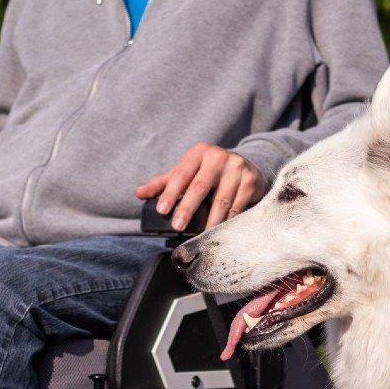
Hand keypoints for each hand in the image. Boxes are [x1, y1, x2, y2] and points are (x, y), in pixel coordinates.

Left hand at [134, 142, 264, 230]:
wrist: (247, 165)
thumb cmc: (210, 171)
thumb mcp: (188, 172)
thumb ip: (164, 183)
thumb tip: (138, 193)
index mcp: (199, 152)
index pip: (181, 174)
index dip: (170, 193)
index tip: (162, 210)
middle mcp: (218, 157)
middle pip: (200, 187)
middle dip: (187, 209)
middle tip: (178, 226)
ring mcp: (237, 168)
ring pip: (220, 201)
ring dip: (209, 222)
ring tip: (199, 236)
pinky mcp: (250, 181)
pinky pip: (237, 207)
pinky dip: (226, 222)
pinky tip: (218, 232)